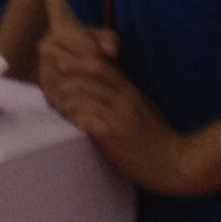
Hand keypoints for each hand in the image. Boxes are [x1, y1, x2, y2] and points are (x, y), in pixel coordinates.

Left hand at [36, 3, 183, 191]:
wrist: (174, 163)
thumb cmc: (156, 137)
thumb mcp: (141, 107)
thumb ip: (122, 94)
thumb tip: (99, 85)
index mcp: (129, 90)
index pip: (99, 64)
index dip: (76, 59)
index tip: (57, 57)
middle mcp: (124, 98)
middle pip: (89, 74)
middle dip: (65, 72)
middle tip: (46, 74)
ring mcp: (119, 116)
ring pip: (85, 94)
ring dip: (65, 96)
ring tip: (53, 99)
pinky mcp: (114, 136)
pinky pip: (88, 119)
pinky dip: (75, 116)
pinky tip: (68, 119)